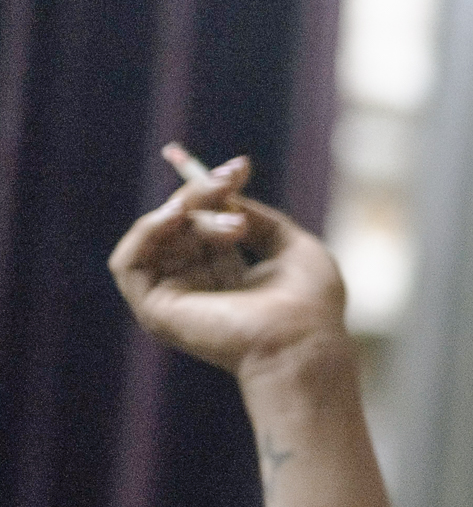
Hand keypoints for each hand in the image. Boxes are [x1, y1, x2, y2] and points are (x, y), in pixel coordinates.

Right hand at [108, 148, 348, 382]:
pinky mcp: (154, 308)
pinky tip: (176, 216)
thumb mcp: (293, 246)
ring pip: (160, 234)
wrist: (302, 339)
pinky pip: (128, 261)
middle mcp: (197, 285)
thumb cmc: (310, 303)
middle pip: (180, 223)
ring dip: (190, 213)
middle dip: (203, 194)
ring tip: (233, 225)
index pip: (205, 224)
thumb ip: (259, 220)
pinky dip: (147, 230)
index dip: (215, 192)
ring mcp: (174, 297)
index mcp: (227, 276)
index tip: (239, 167)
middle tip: (231, 178)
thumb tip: (229, 196)